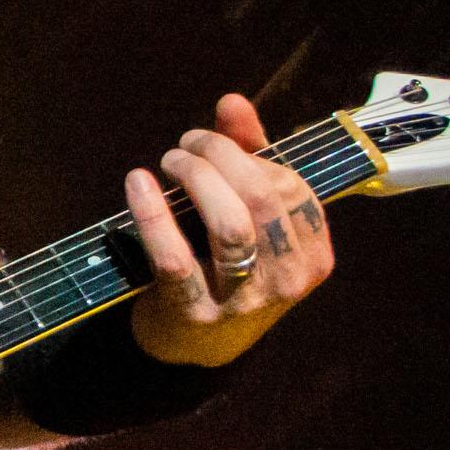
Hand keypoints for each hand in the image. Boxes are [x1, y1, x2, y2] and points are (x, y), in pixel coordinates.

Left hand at [124, 92, 338, 365]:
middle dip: (218, 156)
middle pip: (261, 197)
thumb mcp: (249, 214)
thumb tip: (231, 102)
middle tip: (184, 147)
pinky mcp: (195, 314)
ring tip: (169, 162)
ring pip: (229, 226)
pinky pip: (174, 258)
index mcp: (312, 253)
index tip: (208, 140)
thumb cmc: (227, 264)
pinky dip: (152, 213)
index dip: (244, 152)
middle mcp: (287, 280)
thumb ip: (249, 155)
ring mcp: (244, 302)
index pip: (290, 184)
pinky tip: (137, 182)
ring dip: (194, 178)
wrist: (195, 347)